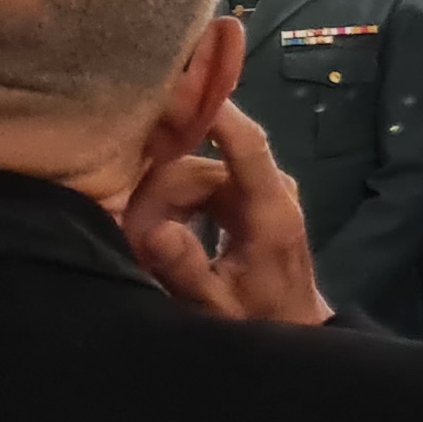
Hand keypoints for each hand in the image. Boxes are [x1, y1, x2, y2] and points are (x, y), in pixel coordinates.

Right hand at [123, 101, 333, 325]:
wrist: (292, 332)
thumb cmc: (258, 323)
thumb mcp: (216, 309)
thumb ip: (185, 270)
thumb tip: (153, 230)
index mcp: (270, 211)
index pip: (246, 144)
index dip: (214, 111)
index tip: (173, 89)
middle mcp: (270, 190)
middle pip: (198, 167)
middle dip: (156, 196)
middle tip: (130, 240)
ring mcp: (259, 191)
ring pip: (192, 174)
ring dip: (161, 203)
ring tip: (142, 246)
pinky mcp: (247, 198)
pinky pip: (200, 185)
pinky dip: (174, 204)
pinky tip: (156, 232)